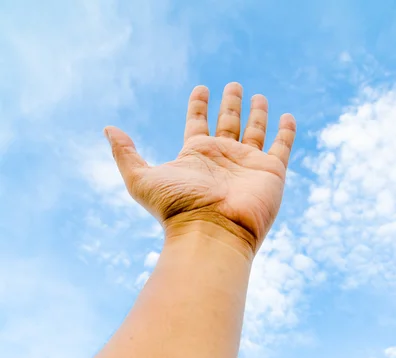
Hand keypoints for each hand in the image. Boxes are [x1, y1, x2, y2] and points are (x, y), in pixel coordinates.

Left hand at [104, 82, 295, 256]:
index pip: (197, 123)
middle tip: (234, 86)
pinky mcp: (271, 172)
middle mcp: (222, 158)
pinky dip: (286, 132)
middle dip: (230, 104)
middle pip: (228, 123)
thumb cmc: (176, 210)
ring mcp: (247, 165)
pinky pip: (282, 146)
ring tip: (257, 96)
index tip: (201, 89)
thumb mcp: (141, 179)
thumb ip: (126, 154)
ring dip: (256, 114)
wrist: (212, 233)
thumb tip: (108, 129)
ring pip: (255, 131)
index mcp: (196, 156)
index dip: (199, 106)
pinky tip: (287, 117)